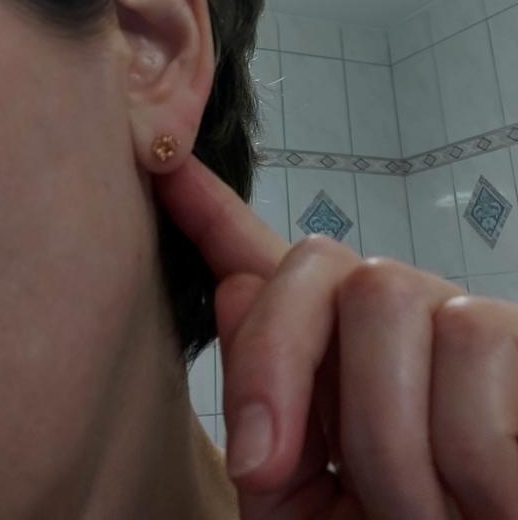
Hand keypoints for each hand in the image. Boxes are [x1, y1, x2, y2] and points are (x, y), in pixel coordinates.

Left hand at [155, 154, 517, 518]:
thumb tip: (232, 289)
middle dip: (277, 361)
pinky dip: (467, 453)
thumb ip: (263, 413)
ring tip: (422, 515)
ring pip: (388, 297)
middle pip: (319, 259)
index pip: (266, 264)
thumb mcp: (302, 509)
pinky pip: (473, 340)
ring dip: (386, 440)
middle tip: (276, 473)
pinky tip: (487, 502)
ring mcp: (463, 321)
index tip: (164, 165)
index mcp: (331, 362)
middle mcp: (396, 320)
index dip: (211, 210)